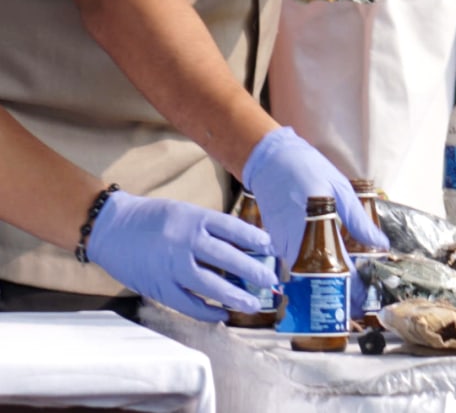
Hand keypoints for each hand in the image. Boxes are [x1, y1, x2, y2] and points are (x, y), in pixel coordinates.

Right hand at [87, 190, 277, 321]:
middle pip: (228, 258)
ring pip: (211, 285)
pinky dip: (207, 312)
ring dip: (235, 297)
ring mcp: (172, 265)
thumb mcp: (184, 212)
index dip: (254, 239)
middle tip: (270, 281)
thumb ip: (208, 228)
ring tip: (252, 304)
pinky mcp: (159, 286)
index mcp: (194, 218)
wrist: (112, 227)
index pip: (232, 228)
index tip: (271, 248)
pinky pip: (188, 304)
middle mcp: (185, 240)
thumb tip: (241, 246)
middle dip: (253, 271)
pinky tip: (222, 315)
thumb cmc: (153, 218)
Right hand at [242, 126, 388, 313]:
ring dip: (321, 286)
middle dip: (336, 294)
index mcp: (316, 227)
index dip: (350, 288)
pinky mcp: (274, 240)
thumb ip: (358, 219)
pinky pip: (292, 263)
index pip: (336, 268)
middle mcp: (295, 240)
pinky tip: (322, 272)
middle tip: (355, 304)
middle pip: (316, 280)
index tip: (363, 300)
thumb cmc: (306, 168)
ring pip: (302, 275)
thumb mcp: (339, 188)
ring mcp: (281, 242)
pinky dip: (307, 272)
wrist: (269, 158)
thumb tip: (380, 243)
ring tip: (343, 292)